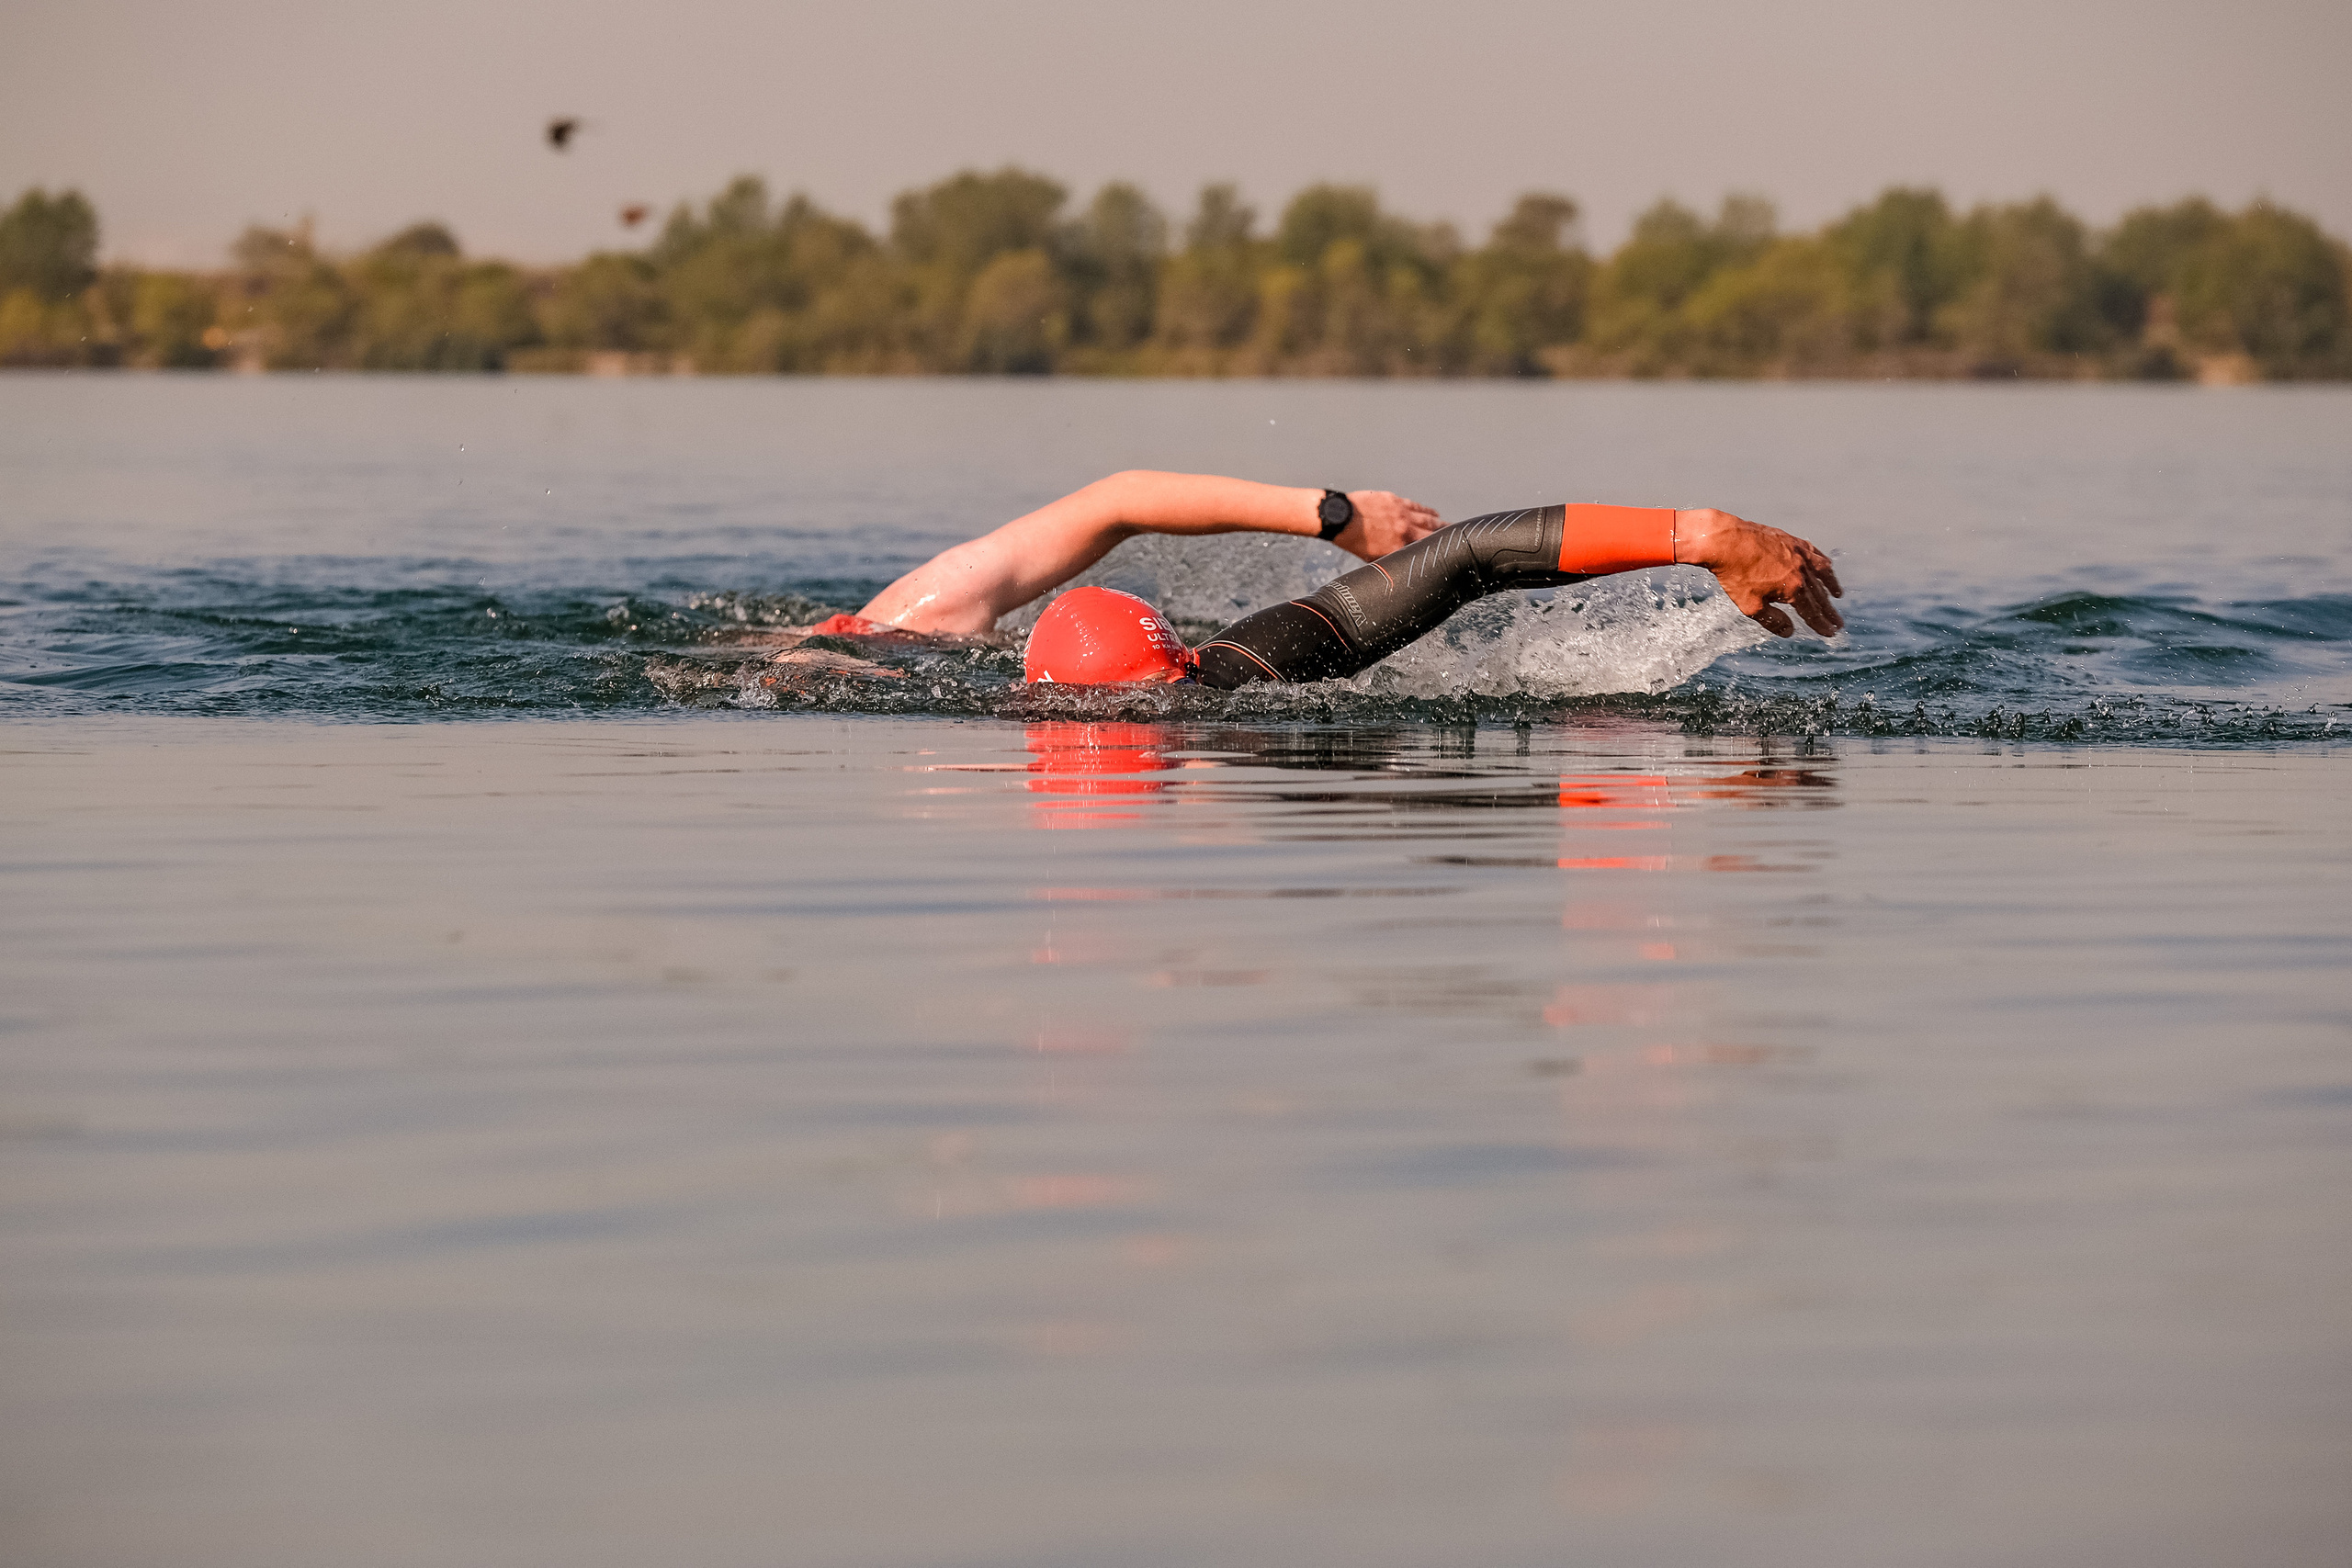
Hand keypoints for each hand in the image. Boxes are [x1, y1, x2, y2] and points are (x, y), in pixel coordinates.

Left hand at [1335, 490, 1443, 559]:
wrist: (1340, 517)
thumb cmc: (1351, 540)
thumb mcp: (1370, 559)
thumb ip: (1389, 561)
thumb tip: (1397, 569)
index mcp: (1399, 548)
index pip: (1425, 551)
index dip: (1439, 552)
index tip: (1448, 553)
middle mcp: (1405, 531)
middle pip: (1433, 533)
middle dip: (1446, 536)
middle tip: (1457, 538)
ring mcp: (1402, 514)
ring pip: (1428, 518)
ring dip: (1441, 522)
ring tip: (1450, 526)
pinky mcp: (1397, 501)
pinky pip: (1417, 506)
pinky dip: (1427, 510)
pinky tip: (1434, 512)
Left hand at [1674, 508, 1843, 637]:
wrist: (1725, 540)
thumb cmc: (1734, 574)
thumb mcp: (1750, 606)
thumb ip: (1773, 620)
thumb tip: (1790, 632)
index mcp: (1793, 589)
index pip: (1812, 612)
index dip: (1821, 625)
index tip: (1830, 633)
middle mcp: (1801, 570)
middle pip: (1819, 595)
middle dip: (1829, 611)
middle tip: (1838, 623)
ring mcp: (1798, 553)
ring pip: (1822, 572)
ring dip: (1831, 585)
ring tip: (1837, 595)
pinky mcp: (1792, 540)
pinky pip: (1814, 553)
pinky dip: (1822, 562)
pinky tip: (1825, 566)